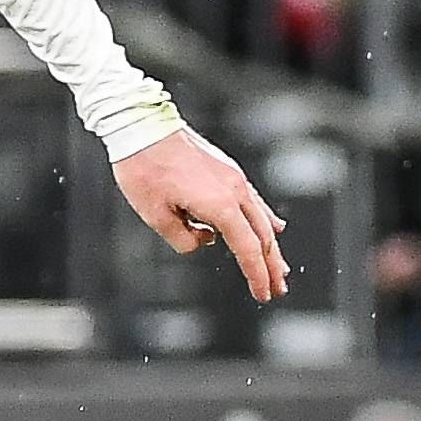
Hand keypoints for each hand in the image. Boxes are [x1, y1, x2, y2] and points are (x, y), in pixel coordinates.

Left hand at [113, 128, 287, 302]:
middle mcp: (234, 190)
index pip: (248, 248)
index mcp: (219, 204)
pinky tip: (275, 227)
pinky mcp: (226, 170)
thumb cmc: (143, 168)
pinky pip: (252, 201)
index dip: (256, 274)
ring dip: (271, 245)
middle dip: (270, 266)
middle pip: (262, 236)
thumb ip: (183, 237)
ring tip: (279, 267)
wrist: (141, 125)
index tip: (263, 295)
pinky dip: (264, 219)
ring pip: (260, 218)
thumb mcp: (155, 214)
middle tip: (278, 289)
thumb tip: (204, 241)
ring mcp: (233, 178)